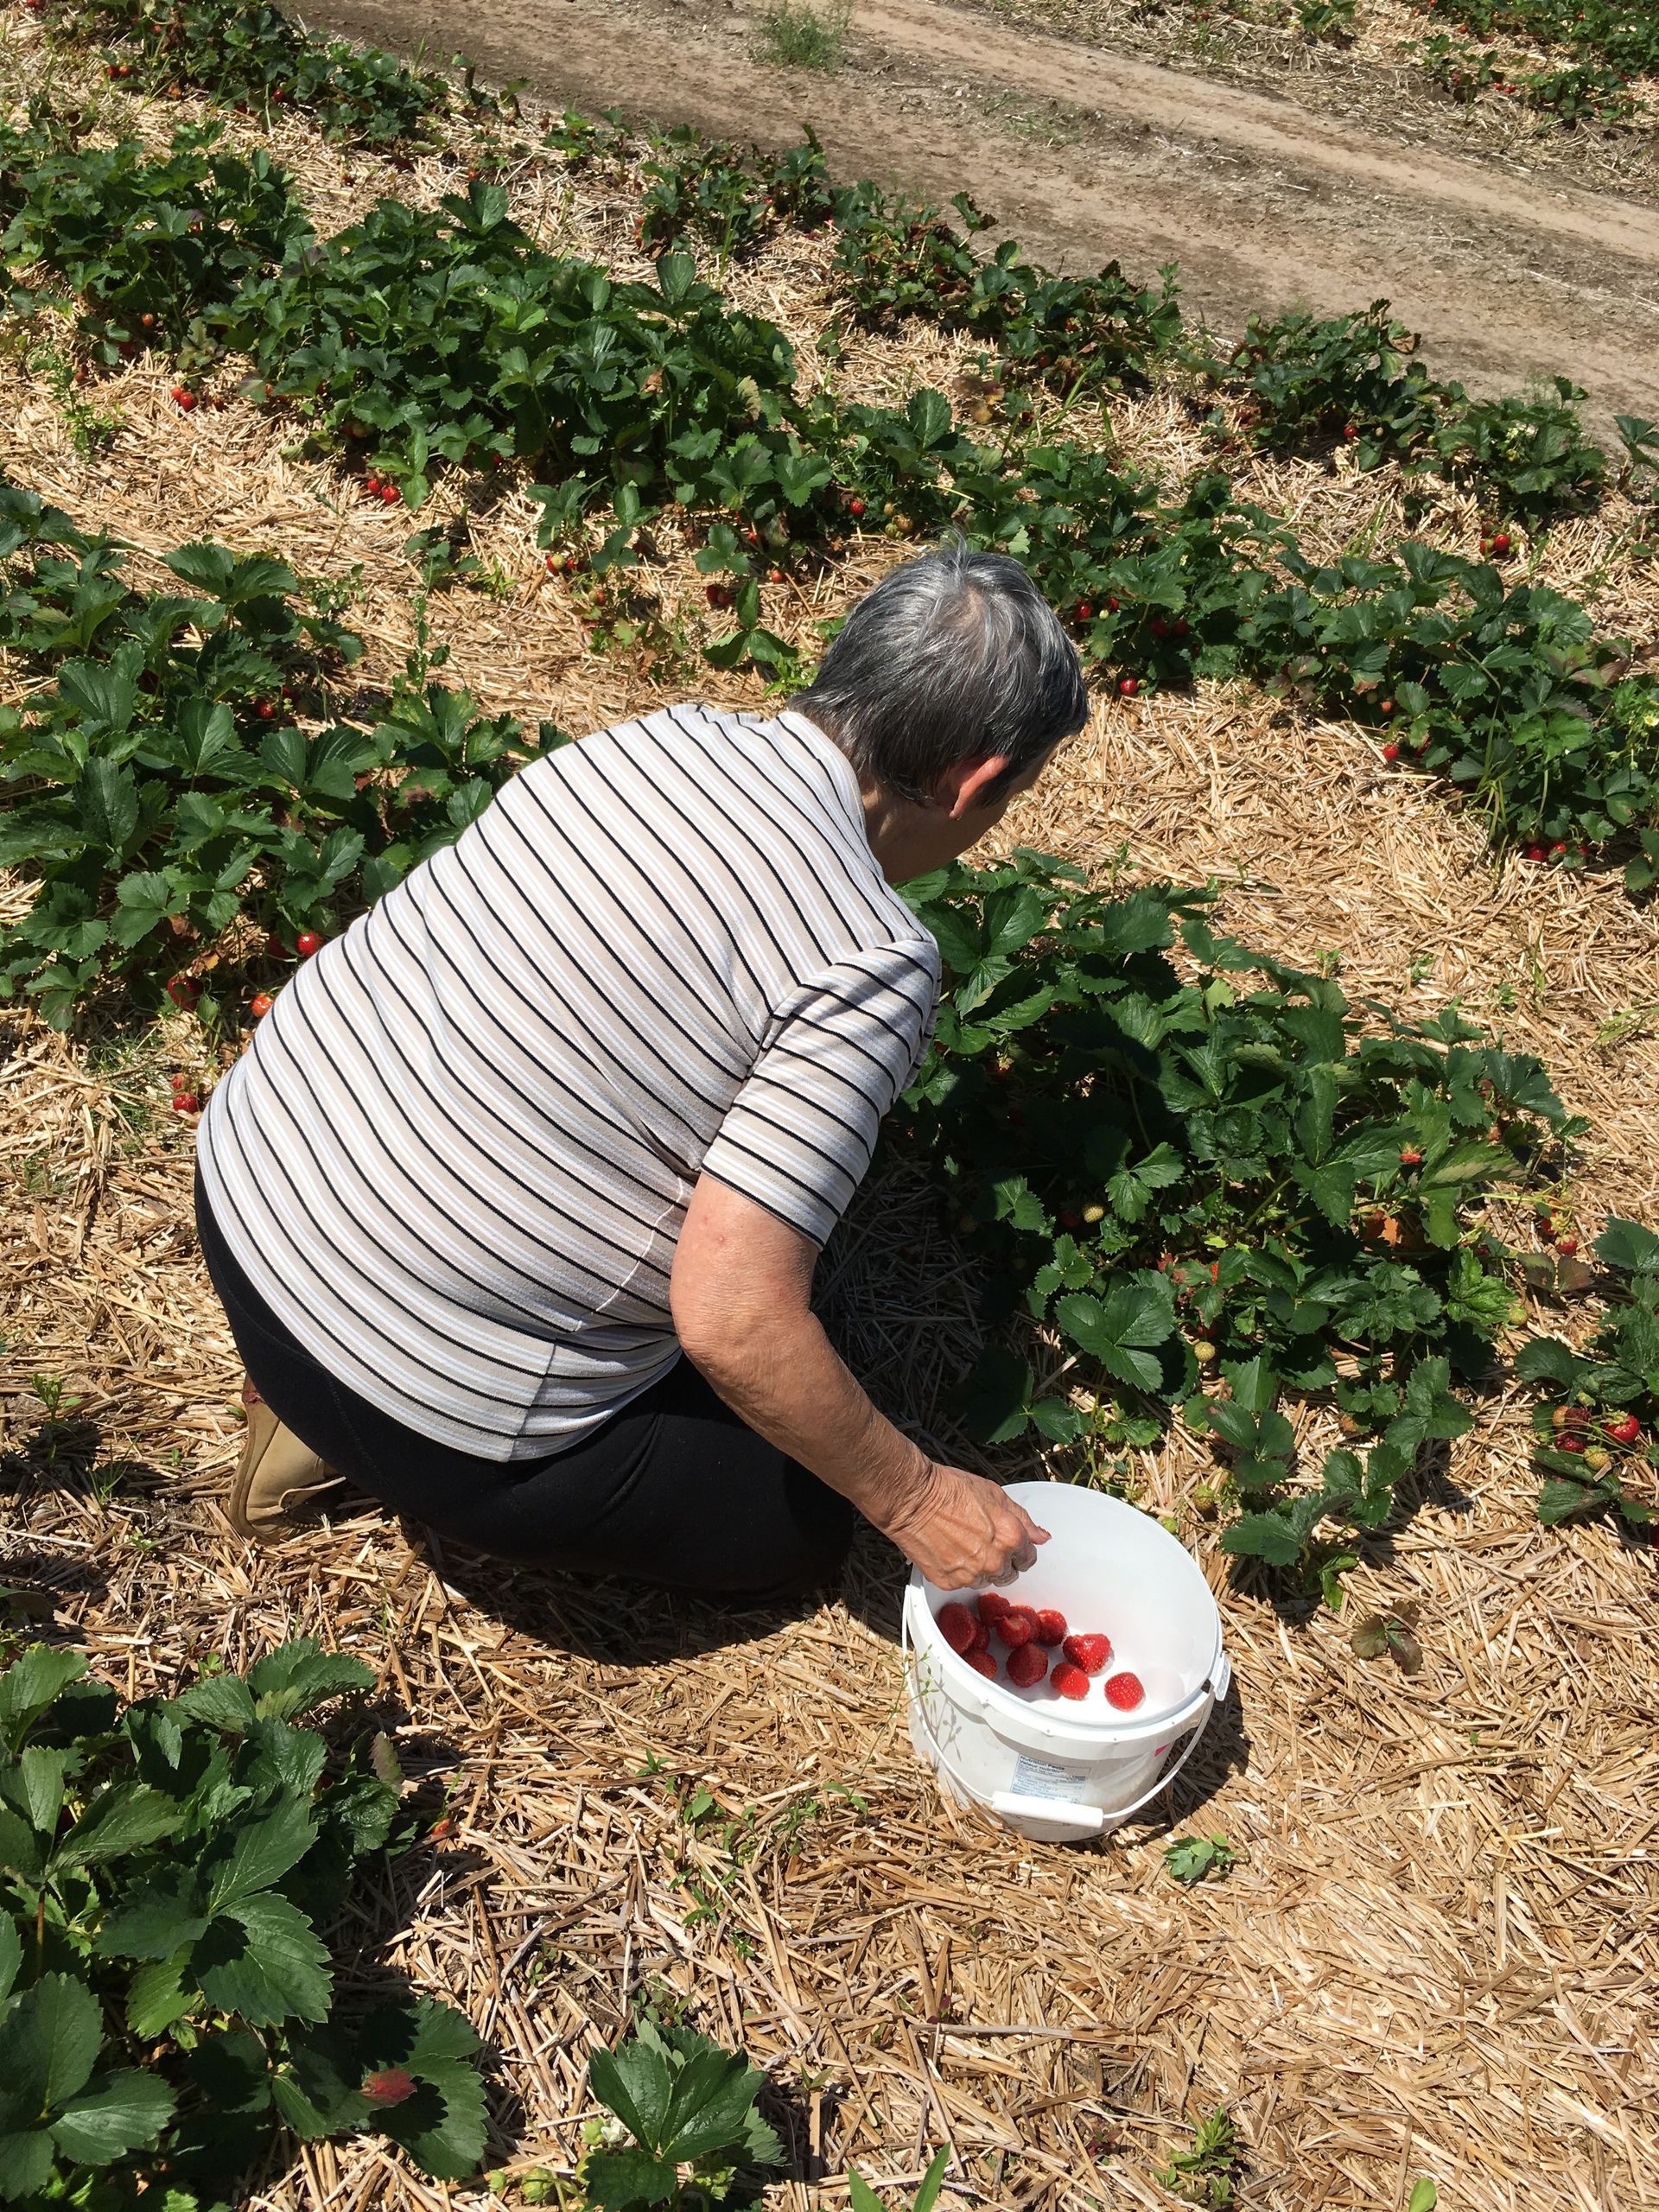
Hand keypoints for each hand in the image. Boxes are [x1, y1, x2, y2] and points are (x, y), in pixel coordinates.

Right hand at [879, 1460, 1049, 1589]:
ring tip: (964, 1545)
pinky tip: (951, 1552)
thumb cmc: (949, 1490)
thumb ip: (1022, 1518)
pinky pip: (963, 1584)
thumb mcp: (995, 1494)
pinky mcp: (949, 1582)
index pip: (1029, 1558)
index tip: (1010, 1544)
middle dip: (1002, 1560)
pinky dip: (960, 1572)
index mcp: (1011, 1537)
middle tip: (983, 1541)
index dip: (1019, 1549)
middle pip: (1009, 1573)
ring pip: (986, 1580)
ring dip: (981, 1568)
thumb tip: (1041, 1536)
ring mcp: (971, 1574)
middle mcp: (994, 1560)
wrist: (912, 1498)